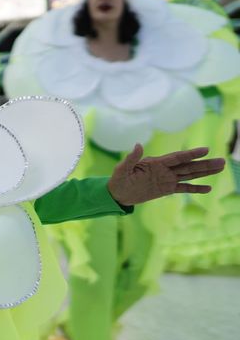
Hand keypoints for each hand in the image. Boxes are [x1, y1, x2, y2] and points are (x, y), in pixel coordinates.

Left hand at [107, 145, 226, 205]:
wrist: (117, 194)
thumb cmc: (118, 180)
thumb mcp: (122, 169)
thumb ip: (131, 158)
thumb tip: (138, 145)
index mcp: (156, 163)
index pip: (177, 158)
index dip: (191, 154)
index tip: (206, 150)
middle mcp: (165, 170)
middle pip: (188, 166)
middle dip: (204, 164)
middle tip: (222, 161)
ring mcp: (167, 179)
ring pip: (189, 175)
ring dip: (204, 172)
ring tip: (220, 168)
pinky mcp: (167, 189)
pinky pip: (184, 189)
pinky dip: (195, 188)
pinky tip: (208, 188)